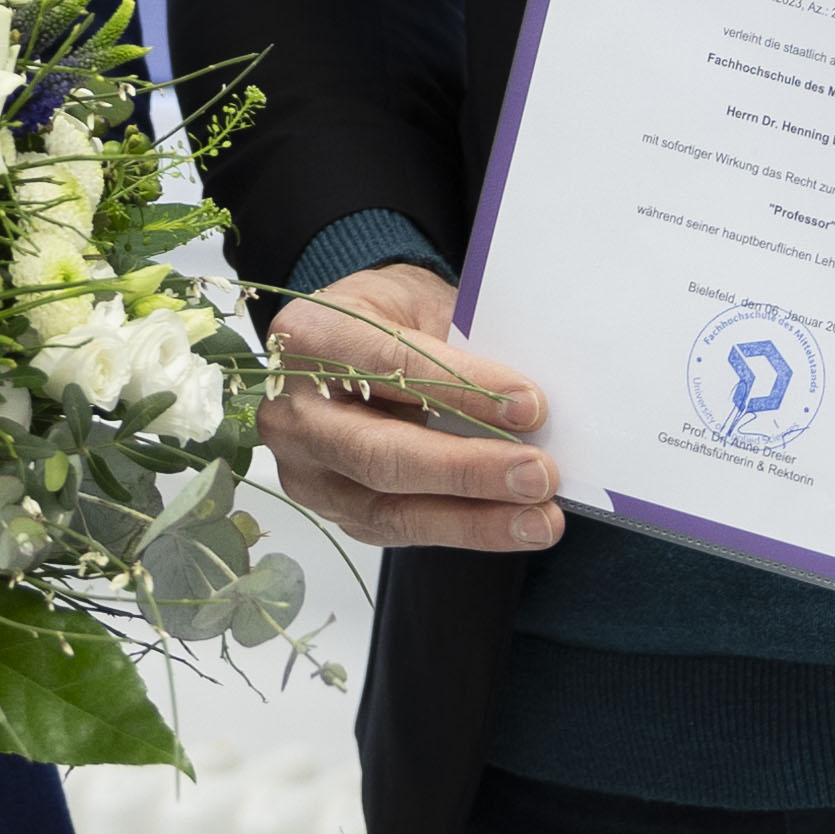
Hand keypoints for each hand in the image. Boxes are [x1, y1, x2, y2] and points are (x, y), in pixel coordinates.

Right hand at [258, 262, 563, 554]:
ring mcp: (306, 469)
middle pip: (379, 454)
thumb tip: (528, 405)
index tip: (530, 407)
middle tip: (539, 475)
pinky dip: (461, 529)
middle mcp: (293, 411)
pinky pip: (399, 530)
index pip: (392, 368)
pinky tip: (510, 525)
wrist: (346, 341)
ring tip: (540, 520)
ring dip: (474, 519)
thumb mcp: (421, 303)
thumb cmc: (388, 316)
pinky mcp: (332, 508)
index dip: (463, 391)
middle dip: (467, 471)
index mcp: (311, 336)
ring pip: (389, 510)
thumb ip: (461, 347)